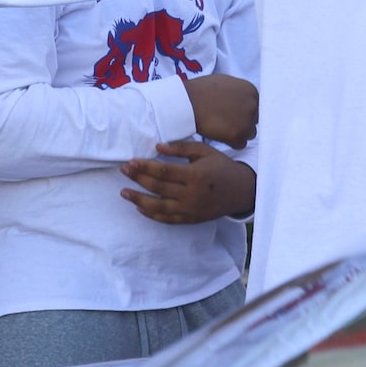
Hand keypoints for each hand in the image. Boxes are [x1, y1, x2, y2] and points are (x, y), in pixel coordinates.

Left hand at [121, 142, 256, 223]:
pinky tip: (140, 207)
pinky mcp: (192, 219)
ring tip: (124, 193)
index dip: (145, 166)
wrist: (241, 191)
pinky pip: (168, 219)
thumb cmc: (221, 167)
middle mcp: (192, 194)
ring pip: (159, 206)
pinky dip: (152, 215)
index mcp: (196, 175)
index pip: (164, 171)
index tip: (131, 162)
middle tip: (124, 171)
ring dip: (138, 199)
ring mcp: (191, 209)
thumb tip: (157, 147)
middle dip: (138, 179)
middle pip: (159, 188)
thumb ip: (181, 148)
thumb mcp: (205, 151)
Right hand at [181, 73, 258, 146]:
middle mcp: (253, 105)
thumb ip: (238, 91)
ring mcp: (247, 121)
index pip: (256, 106)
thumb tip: (244, 98)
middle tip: (226, 122)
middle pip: (255, 120)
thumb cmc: (200, 91)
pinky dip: (230, 142)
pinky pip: (240, 144)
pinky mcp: (238, 135)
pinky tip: (219, 135)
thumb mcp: (224, 82)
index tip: (233, 114)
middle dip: (243, 123)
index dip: (244, 112)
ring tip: (221, 128)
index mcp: (251, 91)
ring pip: (250, 133)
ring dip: (238, 133)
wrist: (186, 102)